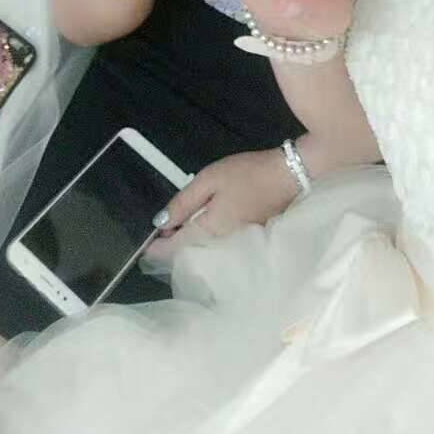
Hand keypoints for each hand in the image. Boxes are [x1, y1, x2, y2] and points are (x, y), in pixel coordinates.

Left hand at [144, 148, 296, 262]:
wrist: (289, 177)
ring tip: (176, 229)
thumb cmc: (246, 175)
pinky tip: (200, 230)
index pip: (174, 251)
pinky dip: (203, 245)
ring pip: (200, 257)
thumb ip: (183, 203)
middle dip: (170, 249)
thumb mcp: (208, 180)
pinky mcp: (244, 245)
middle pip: (186, 258)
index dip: (155, 249)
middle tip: (160, 232)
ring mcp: (234, 249)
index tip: (144, 243)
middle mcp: (220, 248)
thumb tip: (161, 223)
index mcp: (209, 233)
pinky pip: (215, 252)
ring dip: (186, 247)